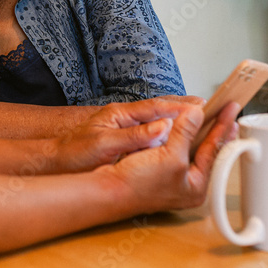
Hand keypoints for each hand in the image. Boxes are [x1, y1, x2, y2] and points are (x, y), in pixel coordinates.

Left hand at [49, 98, 204, 173]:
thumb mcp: (103, 144)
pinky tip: (179, 139)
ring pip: (159, 121)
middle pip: (161, 110)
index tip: (202, 106)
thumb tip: (162, 127)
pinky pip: (152, 134)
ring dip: (180, 120)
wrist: (57, 161)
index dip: (181, 107)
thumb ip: (133, 135)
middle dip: (186, 109)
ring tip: (202, 122)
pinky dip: (168, 134)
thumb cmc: (74, 152)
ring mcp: (126, 128)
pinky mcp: (126, 140)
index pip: (157, 106)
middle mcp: (126, 118)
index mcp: (121, 113)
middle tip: (211, 109)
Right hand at [105, 101, 239, 212]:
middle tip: (226, 110)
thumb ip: (185, 133)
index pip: (215, 151)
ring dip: (196, 129)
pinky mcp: (159, 169)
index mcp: (197, 186)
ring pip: (190, 147)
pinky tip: (182, 123)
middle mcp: (187, 183)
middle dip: (213, 129)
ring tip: (209, 113)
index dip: (222, 127)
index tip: (230, 109)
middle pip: (206, 150)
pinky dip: (179, 133)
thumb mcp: (169, 156)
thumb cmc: (138, 184)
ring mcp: (173, 177)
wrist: (108, 190)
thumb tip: (197, 113)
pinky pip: (174, 147)